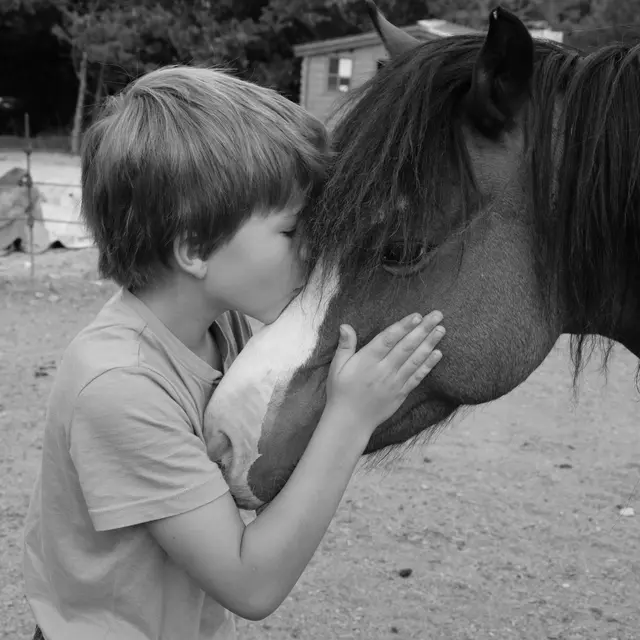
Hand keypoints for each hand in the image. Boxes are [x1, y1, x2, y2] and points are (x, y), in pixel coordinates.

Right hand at [325, 311, 444, 434]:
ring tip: (441, 330)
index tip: (416, 315)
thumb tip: (345, 325)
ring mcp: (394, 382)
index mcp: (367, 361)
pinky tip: (438, 354)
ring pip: (415, 359)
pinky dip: (428, 365)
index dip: (403, 326)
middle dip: (423, 329)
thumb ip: (345, 346)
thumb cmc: (341, 392)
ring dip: (429, 343)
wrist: (350, 422)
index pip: (387, 339)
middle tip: (437, 315)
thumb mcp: (337, 367)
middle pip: (406, 346)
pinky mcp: (401, 393)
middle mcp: (383, 370)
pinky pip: (417, 377)